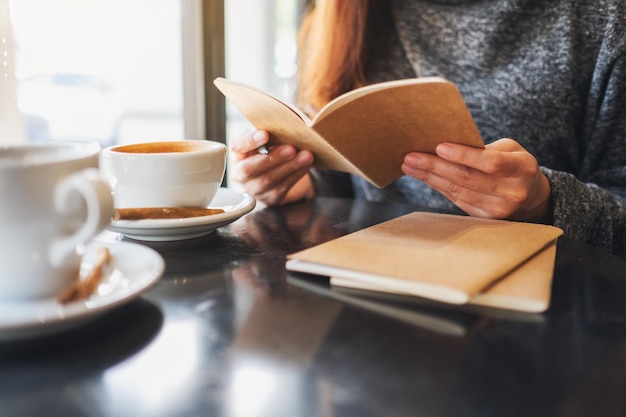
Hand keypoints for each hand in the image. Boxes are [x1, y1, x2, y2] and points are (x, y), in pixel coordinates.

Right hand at [229, 130, 314, 205]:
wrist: (278, 171)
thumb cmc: (270, 148)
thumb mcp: (266, 139)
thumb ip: (269, 132)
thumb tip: (285, 124)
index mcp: (237, 154)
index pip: (237, 146)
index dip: (250, 141)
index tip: (265, 134)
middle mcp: (240, 174)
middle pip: (250, 169)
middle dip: (272, 158)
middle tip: (291, 149)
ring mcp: (254, 189)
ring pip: (269, 180)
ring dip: (289, 167)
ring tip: (306, 156)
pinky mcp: (270, 198)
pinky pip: (283, 187)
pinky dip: (297, 174)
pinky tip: (306, 164)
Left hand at [401, 138, 552, 222]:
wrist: (532, 198)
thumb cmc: (516, 165)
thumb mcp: (511, 150)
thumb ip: (485, 148)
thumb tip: (447, 147)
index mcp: (522, 169)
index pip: (491, 163)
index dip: (464, 155)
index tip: (439, 146)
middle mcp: (511, 192)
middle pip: (467, 179)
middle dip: (435, 166)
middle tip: (410, 157)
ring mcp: (498, 210)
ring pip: (457, 191)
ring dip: (430, 178)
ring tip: (409, 166)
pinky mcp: (484, 218)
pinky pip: (456, 200)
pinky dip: (438, 187)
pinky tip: (424, 177)